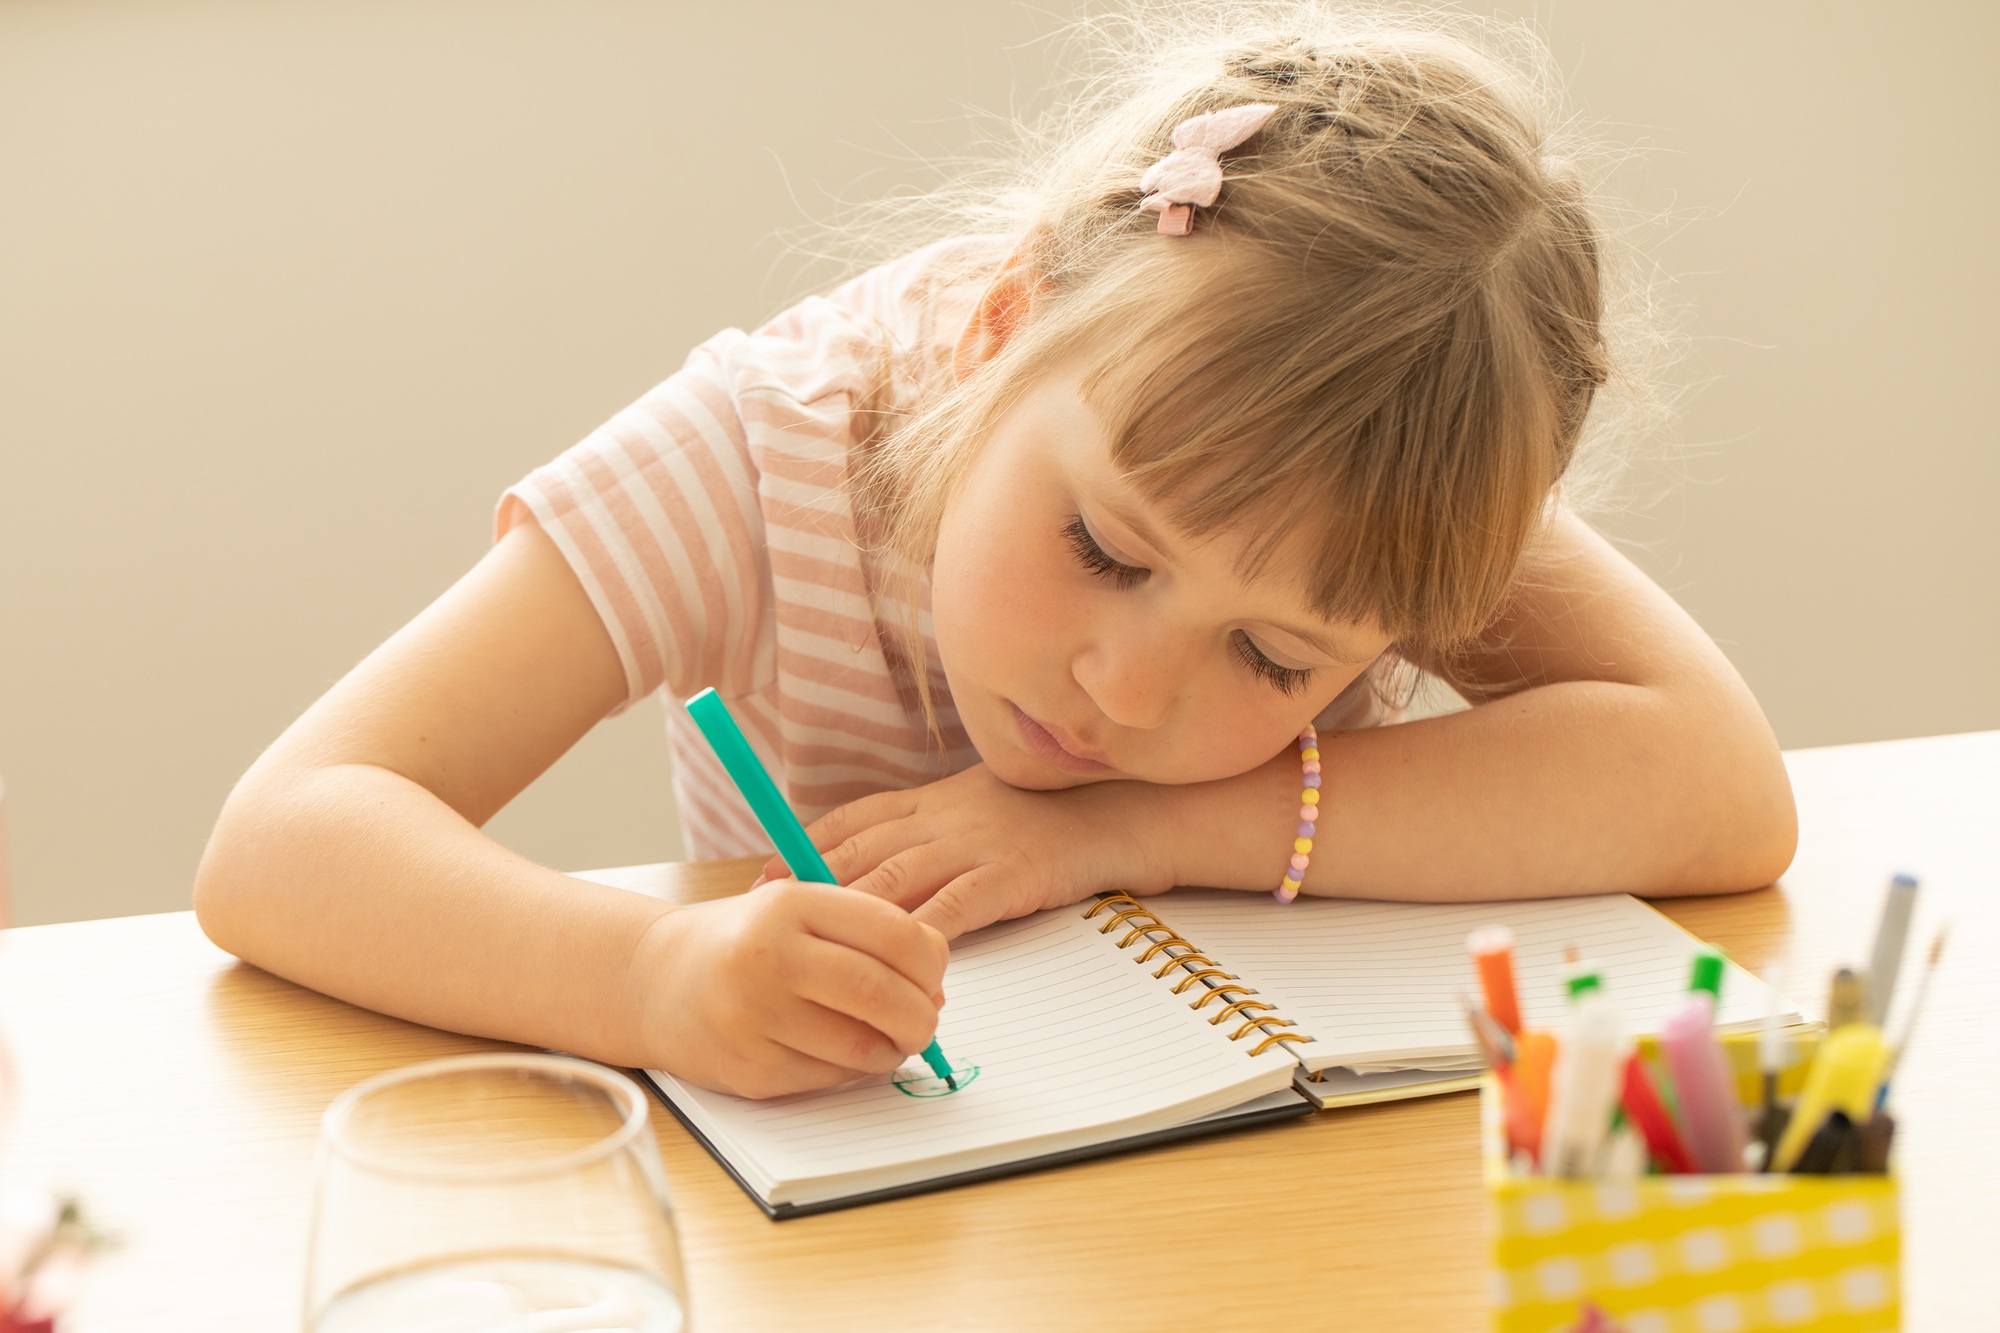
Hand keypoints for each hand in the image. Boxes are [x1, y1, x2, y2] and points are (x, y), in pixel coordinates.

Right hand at [628, 880, 948, 1098]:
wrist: (656, 980)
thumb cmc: (746, 942)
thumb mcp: (800, 910)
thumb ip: (868, 933)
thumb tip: (936, 988)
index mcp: (792, 903)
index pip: (894, 932)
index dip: (931, 962)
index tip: (933, 975)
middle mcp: (769, 955)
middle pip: (882, 993)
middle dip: (921, 1015)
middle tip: (924, 1021)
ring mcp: (754, 1015)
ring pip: (862, 1046)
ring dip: (891, 1050)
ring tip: (885, 1038)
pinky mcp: (748, 1068)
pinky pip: (828, 1078)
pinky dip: (849, 1070)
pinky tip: (836, 1051)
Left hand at [759, 764, 1174, 938]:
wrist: (1117, 807)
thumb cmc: (1048, 812)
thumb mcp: (976, 803)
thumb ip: (931, 825)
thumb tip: (884, 858)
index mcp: (931, 798)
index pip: (851, 819)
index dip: (802, 847)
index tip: (764, 875)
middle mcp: (942, 817)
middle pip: (859, 851)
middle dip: (808, 886)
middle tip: (767, 920)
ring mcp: (974, 844)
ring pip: (895, 880)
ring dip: (850, 918)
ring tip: (813, 949)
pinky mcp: (1008, 874)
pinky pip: (953, 907)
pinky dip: (918, 935)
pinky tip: (894, 961)